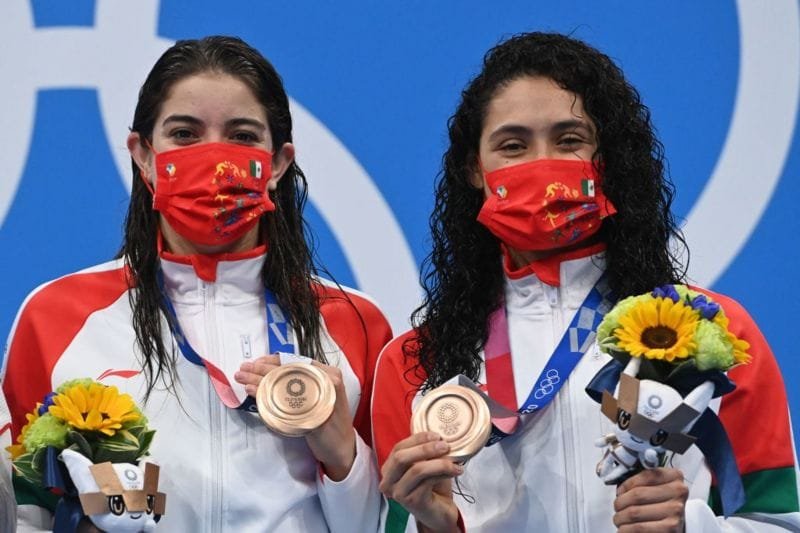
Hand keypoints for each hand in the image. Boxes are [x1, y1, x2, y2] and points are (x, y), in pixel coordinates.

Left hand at [234, 355, 356, 480]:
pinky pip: (286, 402)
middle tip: (243, 369)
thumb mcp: (317, 397)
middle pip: (288, 370)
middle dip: (261, 369)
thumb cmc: (326, 421)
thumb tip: (270, 377)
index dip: (273, 360)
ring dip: (260, 380)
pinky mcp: (314, 412)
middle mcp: (327, 380)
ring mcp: (322, 396)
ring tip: (243, 380)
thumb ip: (300, 386)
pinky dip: (267, 395)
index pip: (296, 360)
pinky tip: (255, 393)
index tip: (256, 362)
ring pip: (285, 383)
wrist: (342, 447)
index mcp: (328, 373)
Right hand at [379, 432, 462, 532]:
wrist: (439, 513)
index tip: (436, 435)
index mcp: (389, 469)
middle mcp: (389, 482)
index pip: (398, 448)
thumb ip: (424, 452)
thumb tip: (438, 436)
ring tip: (454, 462)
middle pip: (401, 458)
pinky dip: (443, 473)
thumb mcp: (425, 465)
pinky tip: (455, 472)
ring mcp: (399, 493)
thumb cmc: (431, 487)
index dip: (417, 439)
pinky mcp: (412, 502)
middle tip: (445, 446)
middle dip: (425, 449)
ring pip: (416, 470)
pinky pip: (428, 481)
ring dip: (439, 462)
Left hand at [613, 467, 687, 531]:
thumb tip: (617, 477)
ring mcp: (676, 511)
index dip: (626, 484)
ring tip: (619, 520)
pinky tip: (624, 529)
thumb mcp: (655, 486)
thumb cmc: (659, 504)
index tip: (620, 492)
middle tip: (617, 508)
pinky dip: (625, 529)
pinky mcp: (670, 529)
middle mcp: (678, 493)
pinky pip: (638, 528)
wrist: (673, 527)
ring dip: (620, 518)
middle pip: (637, 495)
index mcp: (675, 476)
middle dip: (620, 503)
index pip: (645, 476)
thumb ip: (642, 479)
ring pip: (634, 512)